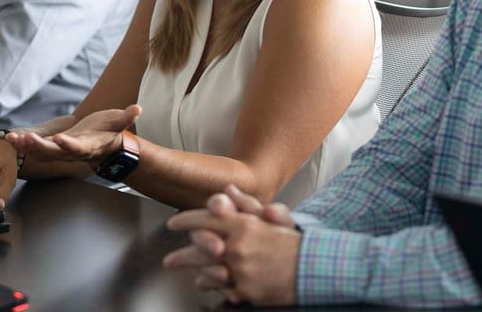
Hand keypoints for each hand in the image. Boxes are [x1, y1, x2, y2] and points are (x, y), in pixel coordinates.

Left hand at [6, 104, 141, 164]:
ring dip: (26, 146)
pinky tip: (11, 137)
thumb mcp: (119, 123)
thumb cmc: (110, 132)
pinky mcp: (51, 147)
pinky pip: (34, 147)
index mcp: (87, 145)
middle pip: (54, 152)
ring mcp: (60, 151)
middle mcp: (71, 151)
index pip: (78, 146)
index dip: (68, 144)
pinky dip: (22, 143)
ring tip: (13, 139)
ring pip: (41, 152)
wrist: (102, 146)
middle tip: (28, 140)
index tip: (59, 139)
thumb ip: (127, 117)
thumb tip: (138, 108)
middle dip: (40, 147)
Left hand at [163, 184, 300, 305]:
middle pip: (198, 250)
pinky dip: (213, 286)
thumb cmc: (291, 242)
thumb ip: (246, 204)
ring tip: (186, 273)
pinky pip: (221, 289)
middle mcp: (237, 247)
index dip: (185, 220)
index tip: (173, 224)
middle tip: (169, 261)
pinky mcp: (245, 291)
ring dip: (193, 273)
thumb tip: (228, 190)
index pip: (205, 218)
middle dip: (179, 256)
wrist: (312, 269)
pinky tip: (206, 283)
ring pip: (205, 272)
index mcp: (243, 225)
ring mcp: (240, 271)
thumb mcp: (271, 217)